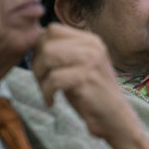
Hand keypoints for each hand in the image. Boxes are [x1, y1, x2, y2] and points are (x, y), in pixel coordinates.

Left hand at [32, 24, 148, 148]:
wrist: (114, 118)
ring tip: (46, 91)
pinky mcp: (86, 79)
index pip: (52, 30)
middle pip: (47, 44)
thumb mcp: (79, 66)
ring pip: (47, 58)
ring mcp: (90, 61)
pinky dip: (46, 93)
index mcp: (91, 40)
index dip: (40, 48)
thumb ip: (63, 53)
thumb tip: (33, 43)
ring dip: (40, 78)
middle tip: (42, 83)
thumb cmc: (92, 94)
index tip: (43, 68)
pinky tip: (51, 102)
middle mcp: (93, 47)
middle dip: (37, 65)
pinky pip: (53, 80)